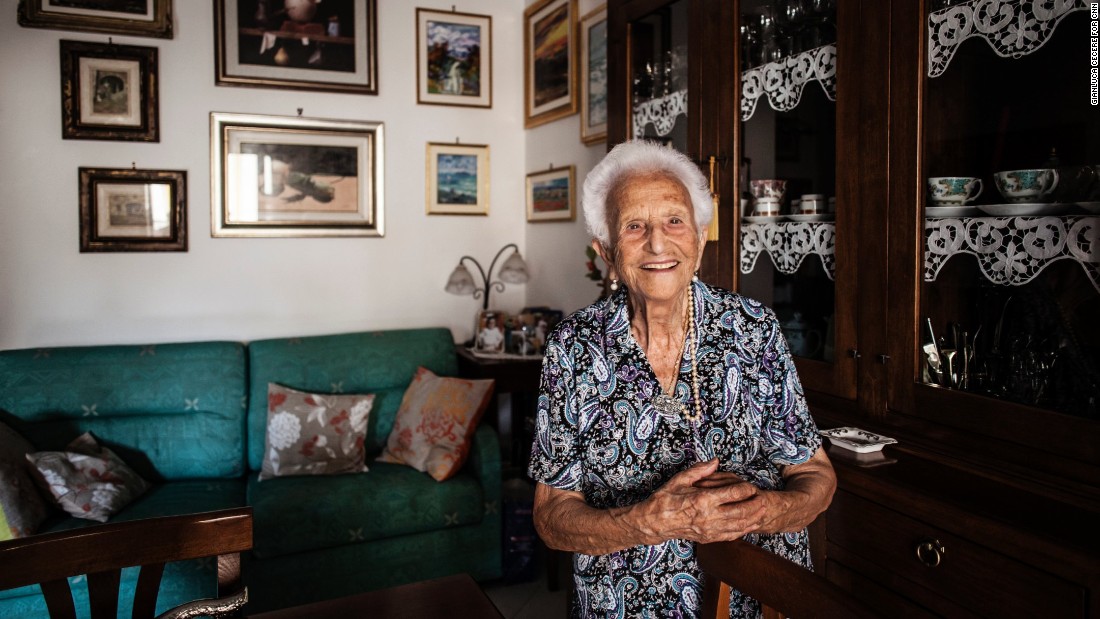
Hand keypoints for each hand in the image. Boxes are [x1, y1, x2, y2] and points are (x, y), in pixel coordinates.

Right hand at [632, 459, 763, 544]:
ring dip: (753, 518)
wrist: (655, 522)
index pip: (733, 494)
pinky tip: (750, 525)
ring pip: (739, 525)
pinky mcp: (708, 538)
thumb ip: (700, 470)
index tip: (751, 485)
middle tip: (764, 498)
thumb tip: (716, 461)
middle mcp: (709, 516)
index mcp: (703, 499)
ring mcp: (709, 529)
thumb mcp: (680, 479)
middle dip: (755, 505)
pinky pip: (731, 535)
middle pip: (741, 511)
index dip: (746, 489)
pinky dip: (743, 530)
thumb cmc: (665, 498)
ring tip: (762, 511)